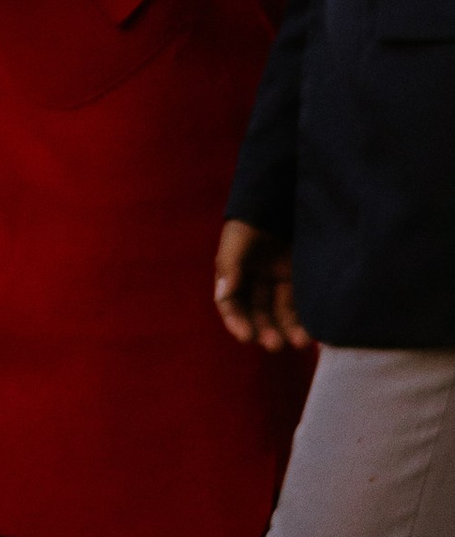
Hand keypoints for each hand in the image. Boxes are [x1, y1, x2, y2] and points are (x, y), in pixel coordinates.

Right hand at [215, 217, 307, 352]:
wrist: (289, 191)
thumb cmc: (260, 212)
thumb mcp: (239, 236)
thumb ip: (229, 264)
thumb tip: (223, 294)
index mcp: (236, 269)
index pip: (231, 302)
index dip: (236, 321)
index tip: (246, 337)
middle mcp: (258, 276)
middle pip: (258, 311)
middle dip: (264, 330)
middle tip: (274, 345)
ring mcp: (282, 275)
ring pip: (282, 311)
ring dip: (288, 329)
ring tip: (300, 343)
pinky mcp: (304, 275)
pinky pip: (304, 302)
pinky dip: (307, 318)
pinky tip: (314, 332)